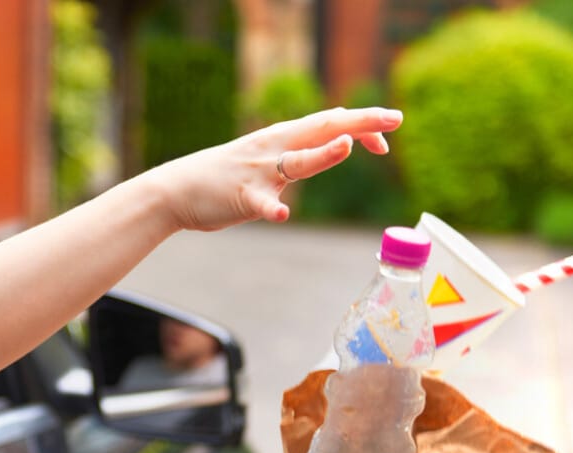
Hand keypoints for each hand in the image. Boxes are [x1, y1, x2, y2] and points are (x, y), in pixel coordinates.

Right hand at [149, 107, 403, 231]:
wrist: (176, 190)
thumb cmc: (226, 176)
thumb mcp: (269, 156)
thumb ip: (301, 150)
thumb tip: (336, 136)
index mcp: (283, 138)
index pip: (331, 122)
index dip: (363, 123)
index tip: (390, 130)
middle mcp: (275, 147)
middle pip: (324, 129)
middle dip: (361, 122)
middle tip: (396, 117)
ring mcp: (259, 172)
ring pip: (296, 161)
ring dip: (322, 153)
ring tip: (347, 146)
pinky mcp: (242, 197)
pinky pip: (260, 203)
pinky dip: (271, 208)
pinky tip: (281, 214)